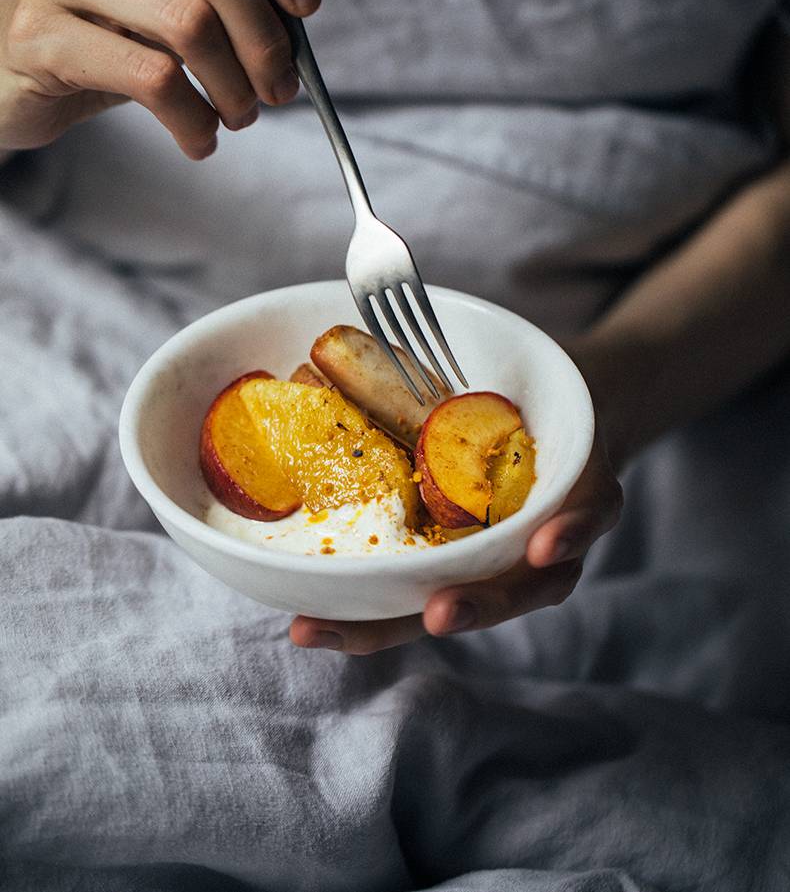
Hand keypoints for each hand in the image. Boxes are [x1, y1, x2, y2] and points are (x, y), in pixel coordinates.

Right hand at [0, 0, 319, 156]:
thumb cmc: (106, 32)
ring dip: (235, 86)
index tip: (306, 6)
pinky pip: (150, 79)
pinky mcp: (42, 37)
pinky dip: (193, 119)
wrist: (7, 72)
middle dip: (265, 36)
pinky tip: (200, 138)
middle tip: (281, 88)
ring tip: (241, 117)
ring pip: (187, 23)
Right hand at [289, 426, 621, 653]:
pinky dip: (570, 535)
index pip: (401, 604)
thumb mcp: (434, 436)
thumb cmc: (492, 426)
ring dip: (492, 600)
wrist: (582, 395)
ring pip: (530, 586)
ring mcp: (554, 538)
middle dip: (434, 618)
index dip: (353, 624)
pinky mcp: (598, 501)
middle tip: (398, 624)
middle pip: (468, 607)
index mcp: (455, 555)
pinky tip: (547, 543)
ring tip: (448, 608)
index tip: (302, 629)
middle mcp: (505, 563)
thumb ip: (387, 449)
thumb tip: (294, 433)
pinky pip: (591, 521)